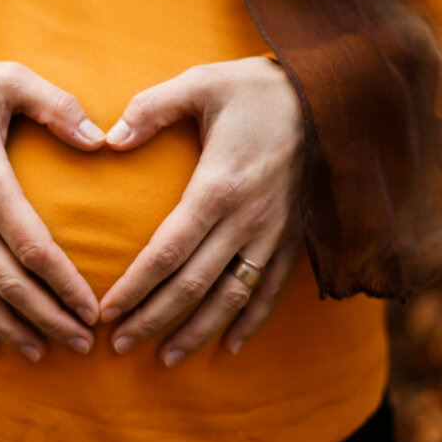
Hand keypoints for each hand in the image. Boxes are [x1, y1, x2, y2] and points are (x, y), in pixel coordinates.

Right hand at [0, 59, 105, 360]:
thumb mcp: (9, 79)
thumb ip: (58, 106)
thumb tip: (102, 141)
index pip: (33, 249)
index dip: (65, 285)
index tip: (93, 310)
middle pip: (7, 284)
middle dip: (48, 319)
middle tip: (83, 343)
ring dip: (10, 329)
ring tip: (43, 352)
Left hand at [98, 56, 303, 366]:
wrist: (333, 96)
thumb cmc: (258, 89)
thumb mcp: (201, 83)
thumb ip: (151, 108)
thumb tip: (109, 138)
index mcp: (218, 186)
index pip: (168, 252)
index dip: (136, 287)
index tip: (107, 312)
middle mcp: (247, 220)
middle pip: (194, 285)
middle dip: (154, 319)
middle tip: (119, 345)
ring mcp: (274, 234)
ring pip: (232, 297)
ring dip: (197, 331)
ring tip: (166, 358)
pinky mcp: (295, 238)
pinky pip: (271, 289)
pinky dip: (251, 321)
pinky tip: (229, 346)